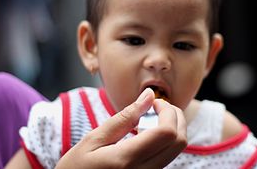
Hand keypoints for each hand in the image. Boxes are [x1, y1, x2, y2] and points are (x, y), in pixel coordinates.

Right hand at [55, 88, 186, 168]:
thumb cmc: (76, 167)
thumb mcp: (94, 139)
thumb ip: (125, 117)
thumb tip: (149, 95)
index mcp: (127, 160)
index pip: (167, 133)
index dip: (167, 111)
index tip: (153, 102)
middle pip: (179, 141)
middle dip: (175, 116)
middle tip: (155, 106)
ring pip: (176, 150)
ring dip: (171, 127)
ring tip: (149, 119)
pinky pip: (167, 156)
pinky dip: (164, 139)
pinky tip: (146, 133)